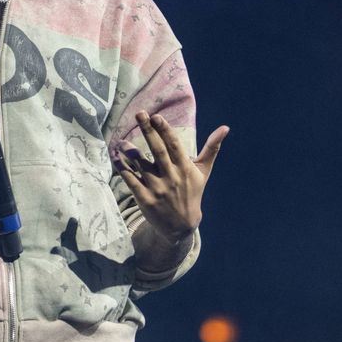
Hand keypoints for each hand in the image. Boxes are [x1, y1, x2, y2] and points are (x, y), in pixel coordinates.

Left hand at [118, 111, 228, 239]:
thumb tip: (225, 128)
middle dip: (148, 131)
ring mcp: (157, 189)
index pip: (174, 145)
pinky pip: (131, 180)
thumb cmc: (192, 193)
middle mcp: (171, 177)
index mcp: (185, 168)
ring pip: (141, 165)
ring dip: (130, 151)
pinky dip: (122, 169)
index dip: (165, 130)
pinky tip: (116, 158)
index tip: (156, 116)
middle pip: (158, 151)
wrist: (181, 226)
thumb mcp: (203, 172)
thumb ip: (211, 148)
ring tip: (122, 141)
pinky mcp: (145, 199)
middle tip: (139, 114)